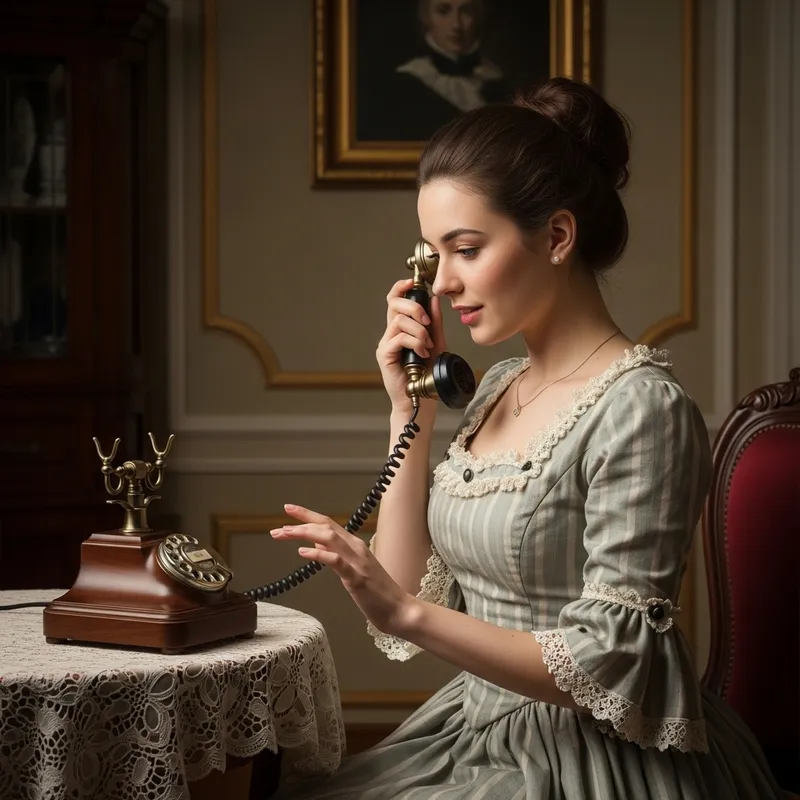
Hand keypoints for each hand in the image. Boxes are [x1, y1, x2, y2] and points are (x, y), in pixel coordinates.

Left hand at [271, 504, 418, 636]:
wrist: (399, 610)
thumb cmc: (377, 593)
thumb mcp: (353, 569)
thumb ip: (336, 553)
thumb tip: (316, 541)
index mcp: (354, 545)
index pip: (327, 523)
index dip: (307, 514)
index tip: (288, 509)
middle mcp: (356, 548)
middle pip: (325, 526)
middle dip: (300, 522)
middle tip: (277, 527)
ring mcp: (357, 562)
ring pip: (329, 537)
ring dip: (304, 533)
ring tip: (285, 533)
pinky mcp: (357, 578)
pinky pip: (336, 561)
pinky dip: (318, 554)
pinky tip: (303, 553)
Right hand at [376, 279, 447, 414]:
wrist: (421, 400)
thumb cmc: (427, 374)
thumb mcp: (437, 343)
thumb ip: (435, 323)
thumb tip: (434, 299)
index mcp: (401, 328)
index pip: (395, 299)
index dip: (401, 287)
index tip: (413, 283)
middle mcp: (390, 333)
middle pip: (394, 303)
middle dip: (415, 308)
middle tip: (427, 322)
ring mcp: (386, 344)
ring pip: (399, 321)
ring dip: (419, 330)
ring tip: (427, 345)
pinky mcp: (384, 355)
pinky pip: (399, 338)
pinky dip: (415, 342)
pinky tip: (422, 353)